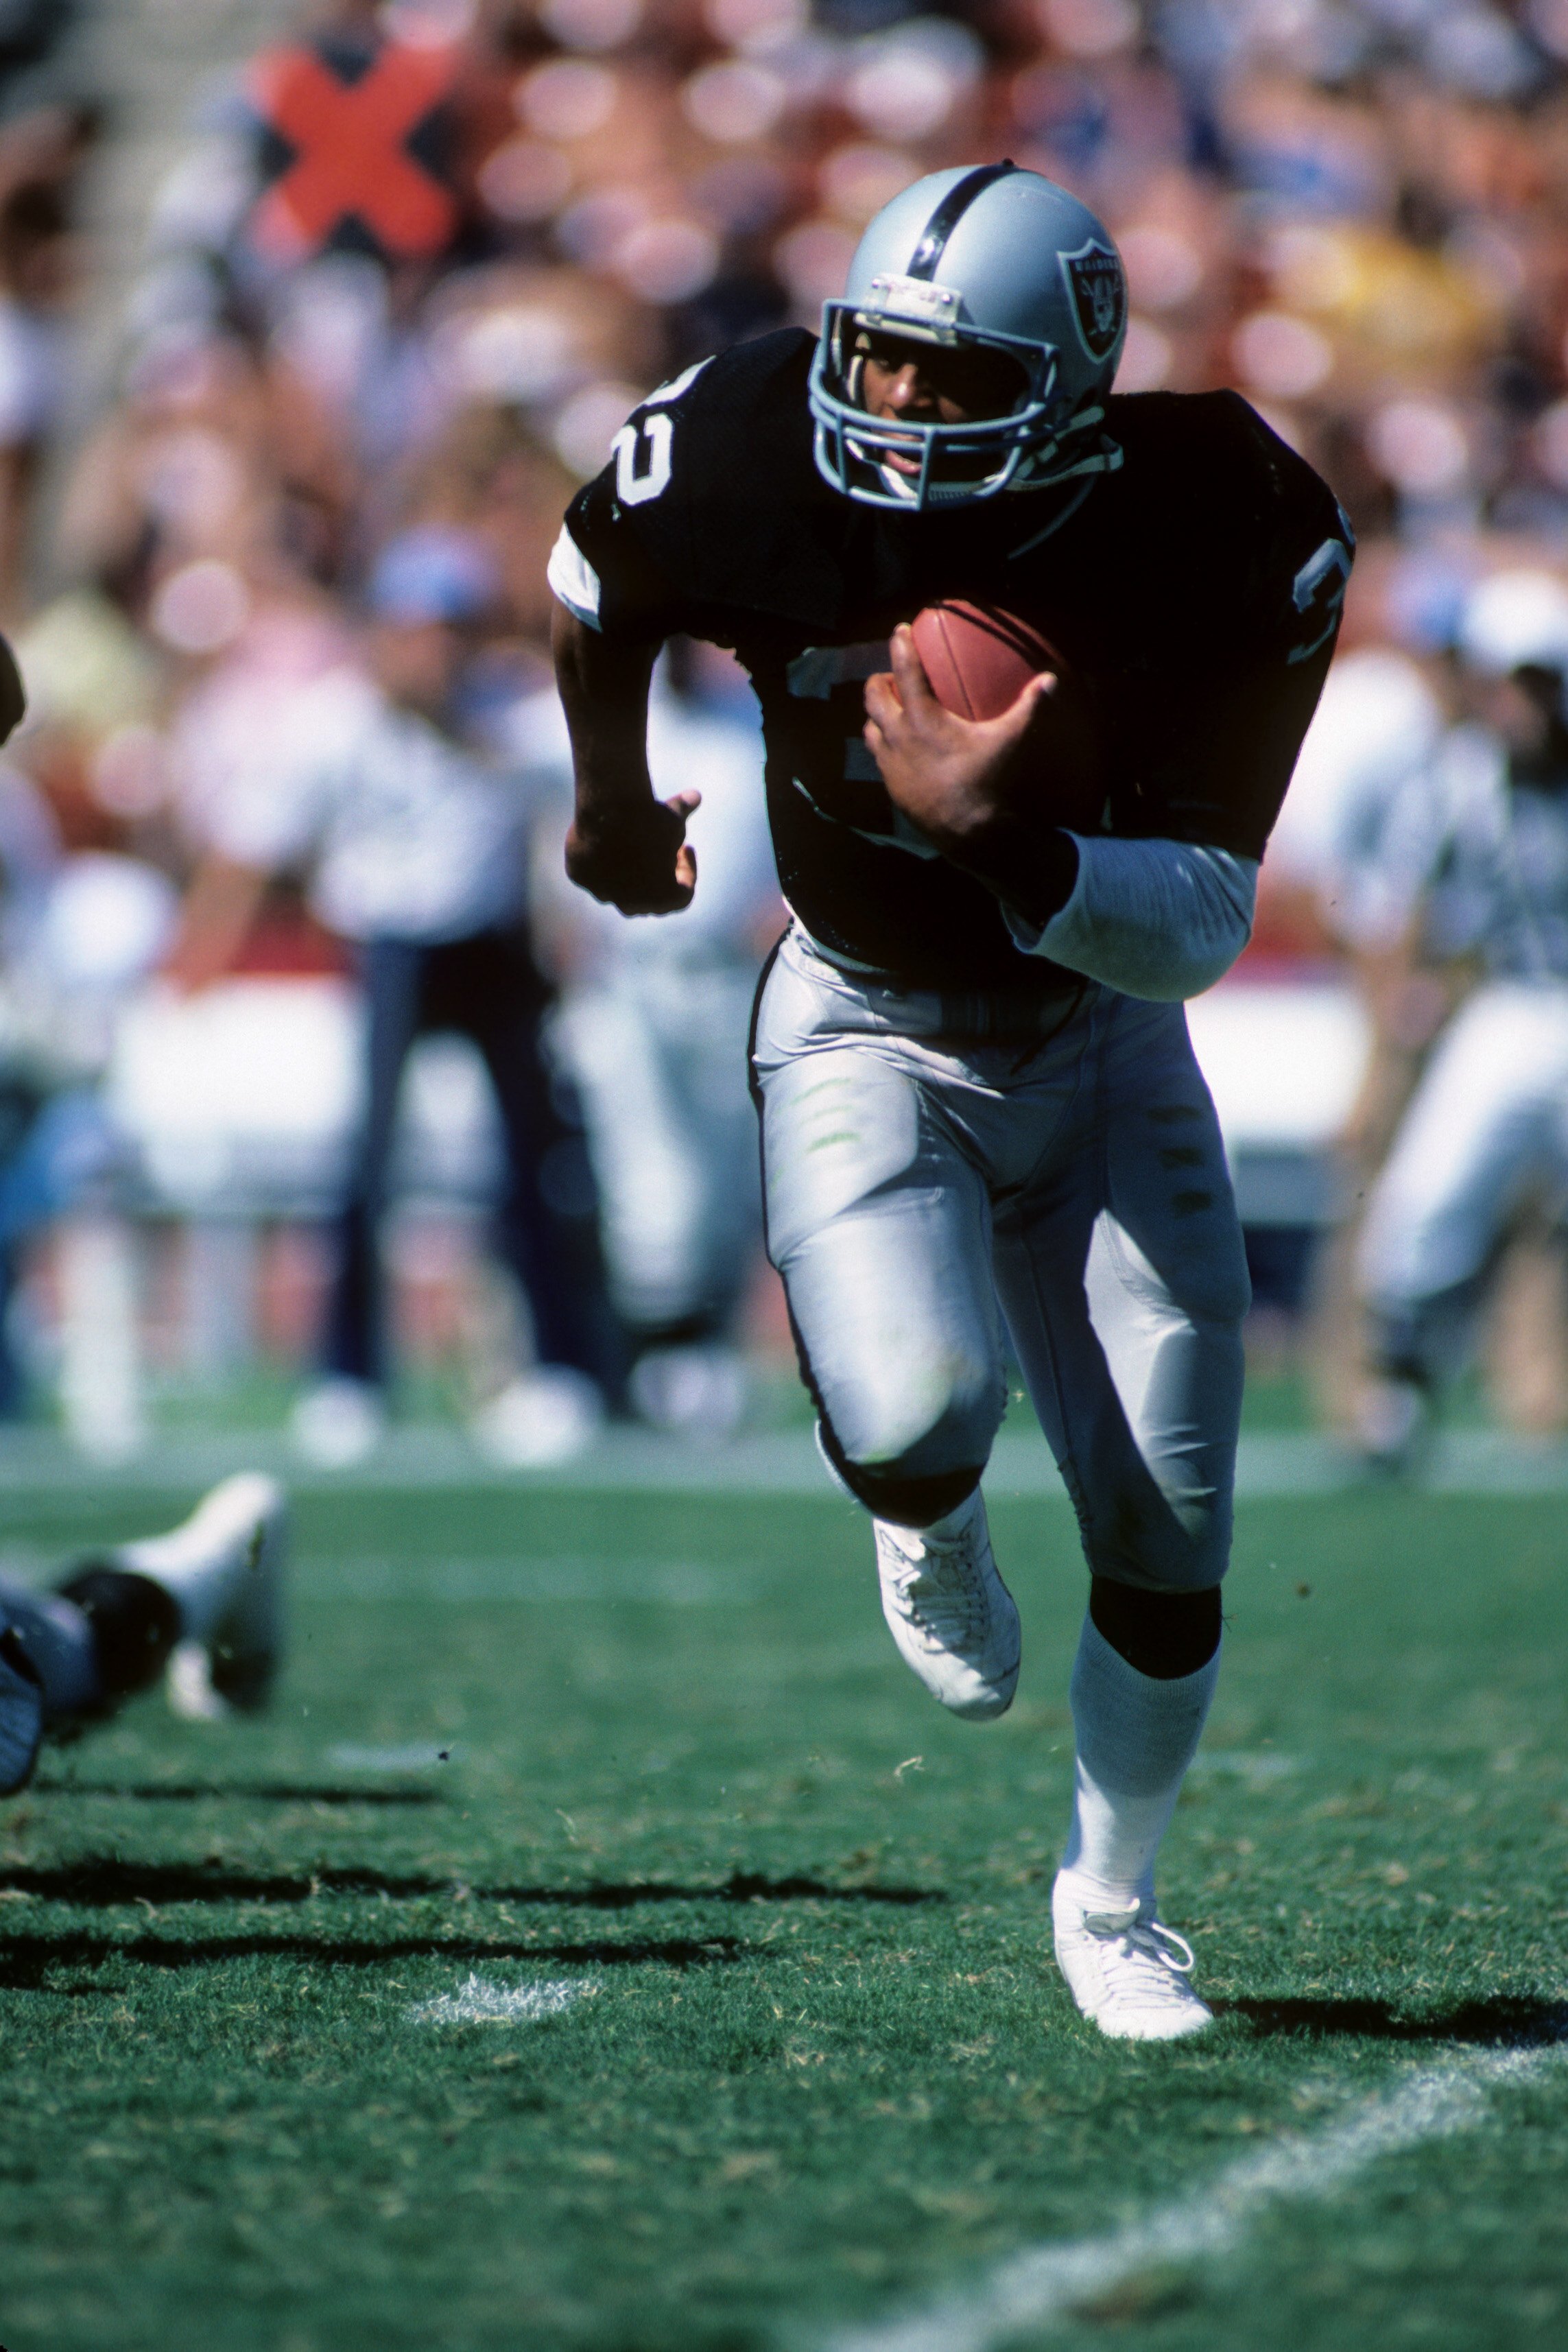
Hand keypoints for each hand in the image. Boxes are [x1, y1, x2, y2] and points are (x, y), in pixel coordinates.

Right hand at [565, 788, 700, 915]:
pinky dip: (600, 861)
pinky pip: (592, 873)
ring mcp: (603, 892)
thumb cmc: (649, 818)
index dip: (688, 871)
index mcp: (664, 897)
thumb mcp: (674, 815)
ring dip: (628, 874)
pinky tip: (604, 838)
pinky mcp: (580, 877)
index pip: (683, 894)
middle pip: (649, 899)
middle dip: (657, 878)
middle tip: (661, 852)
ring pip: (617, 890)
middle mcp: (632, 904)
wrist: (608, 811)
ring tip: (633, 845)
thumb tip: (694, 796)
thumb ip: (683, 810)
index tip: (686, 848)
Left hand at [863, 623, 1054, 854]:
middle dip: (879, 680)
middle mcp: (898, 737)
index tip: (899, 631)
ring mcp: (890, 763)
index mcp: (922, 718)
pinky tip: (898, 749)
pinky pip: (878, 758)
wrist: (967, 832)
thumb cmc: (987, 783)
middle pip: (874, 696)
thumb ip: (1028, 708)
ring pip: (869, 728)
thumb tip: (1051, 679)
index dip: (900, 645)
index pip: (905, 670)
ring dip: (876, 715)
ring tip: (890, 712)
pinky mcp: (891, 786)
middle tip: (891, 676)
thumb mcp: (1010, 741)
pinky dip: (883, 745)